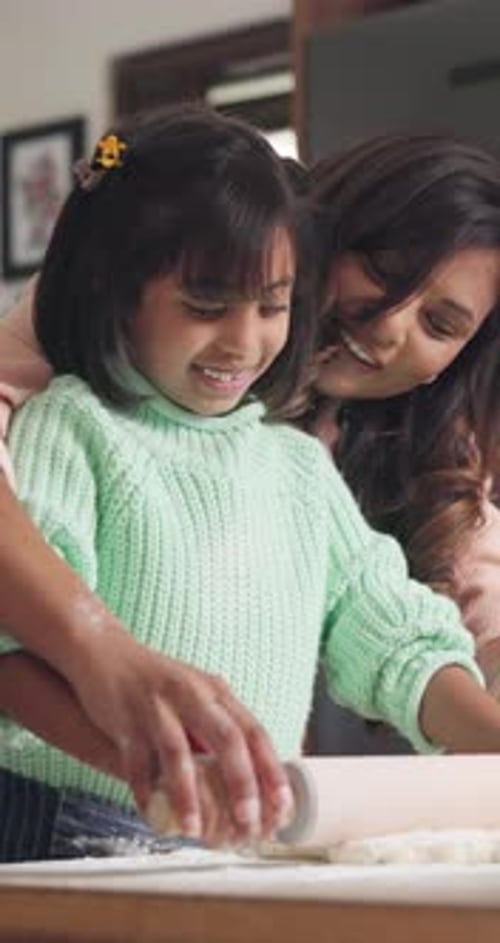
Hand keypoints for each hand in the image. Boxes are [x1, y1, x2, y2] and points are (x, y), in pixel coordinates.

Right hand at [66, 618, 293, 842]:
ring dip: (190, 795)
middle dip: (242, 785)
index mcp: (216, 692)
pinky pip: (137, 761)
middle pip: (227, 740)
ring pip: (179, 753)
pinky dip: (146, 792)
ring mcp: (158, 705)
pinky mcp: (125, 717)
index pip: (254, 732)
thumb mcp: (196, 696)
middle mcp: (192, 694)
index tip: (282, 808)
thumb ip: (219, 730)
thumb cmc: (155, 682)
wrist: (104, 651)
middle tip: (249, 824)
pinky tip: (154, 817)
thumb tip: (251, 781)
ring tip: (197, 830)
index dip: (272, 771)